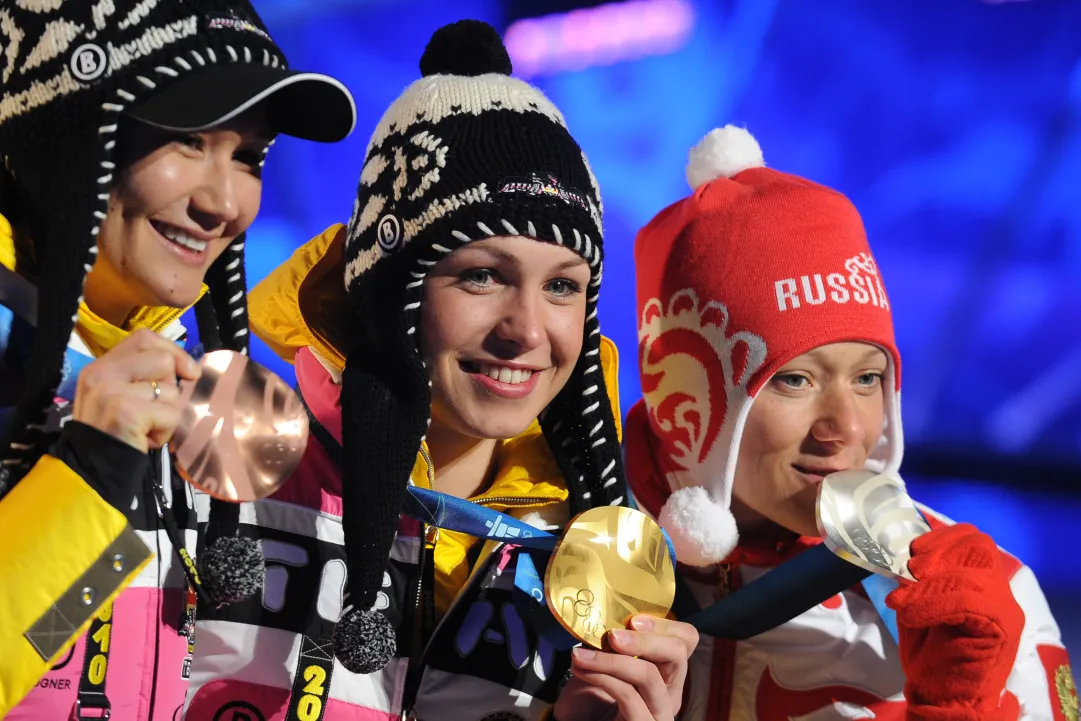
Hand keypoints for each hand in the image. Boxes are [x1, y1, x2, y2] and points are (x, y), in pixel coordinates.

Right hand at [72, 329, 200, 452]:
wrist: (89, 470)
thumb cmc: (114, 434)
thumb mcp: (120, 396)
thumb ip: (142, 376)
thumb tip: (188, 368)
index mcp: (100, 366)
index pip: (144, 338)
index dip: (173, 350)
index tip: (187, 371)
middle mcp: (102, 373)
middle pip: (163, 360)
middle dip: (171, 387)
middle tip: (154, 410)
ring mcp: (112, 391)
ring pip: (171, 391)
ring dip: (167, 415)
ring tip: (145, 428)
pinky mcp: (126, 412)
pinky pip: (170, 415)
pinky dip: (165, 432)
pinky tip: (145, 440)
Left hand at [552, 616, 698, 720]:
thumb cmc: (588, 699)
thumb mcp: (602, 662)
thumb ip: (610, 642)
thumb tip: (600, 613)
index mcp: (666, 671)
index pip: (685, 638)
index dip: (664, 624)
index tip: (632, 618)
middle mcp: (670, 692)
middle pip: (678, 652)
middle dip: (644, 639)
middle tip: (613, 636)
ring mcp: (660, 712)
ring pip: (650, 674)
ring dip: (611, 660)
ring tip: (581, 655)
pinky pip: (629, 696)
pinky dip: (603, 678)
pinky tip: (582, 671)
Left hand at [886, 523, 1024, 720]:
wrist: (944, 695)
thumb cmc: (931, 651)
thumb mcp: (917, 603)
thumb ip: (916, 579)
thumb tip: (900, 556)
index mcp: (981, 579)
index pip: (973, 539)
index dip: (942, 537)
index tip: (912, 549)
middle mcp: (999, 590)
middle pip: (978, 547)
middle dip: (939, 552)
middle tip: (909, 572)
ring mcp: (1004, 609)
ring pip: (970, 577)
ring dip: (927, 586)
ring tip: (901, 602)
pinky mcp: (1002, 629)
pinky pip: (970, 603)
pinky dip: (934, 604)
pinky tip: (911, 615)